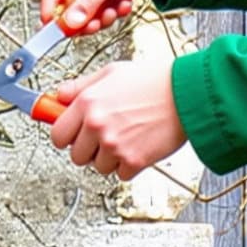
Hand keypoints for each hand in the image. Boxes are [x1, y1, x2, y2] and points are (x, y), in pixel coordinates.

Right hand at [39, 0, 172, 34]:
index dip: (50, 15)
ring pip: (84, 17)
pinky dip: (112, 14)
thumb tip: (70, 22)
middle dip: (84, 20)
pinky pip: (98, 16)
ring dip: (101, 18)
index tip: (56, 32)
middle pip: (66, 11)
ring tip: (115, 8)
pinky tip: (122, 3)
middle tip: (97, 22)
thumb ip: (88, 3)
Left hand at [49, 55, 186, 180]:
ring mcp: (114, 146)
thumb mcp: (112, 72)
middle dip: (88, 148)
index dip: (66, 135)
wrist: (189, 93)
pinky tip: (138, 145)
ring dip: (109, 157)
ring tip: (126, 137)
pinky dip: (129, 164)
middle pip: (76, 156)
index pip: (57, 134)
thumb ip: (81, 86)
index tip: (71, 134)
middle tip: (103, 136)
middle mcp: (97, 126)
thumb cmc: (155, 80)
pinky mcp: (134, 161)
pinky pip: (121, 174)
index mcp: (87, 103)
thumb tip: (59, 96)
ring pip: (98, 167)